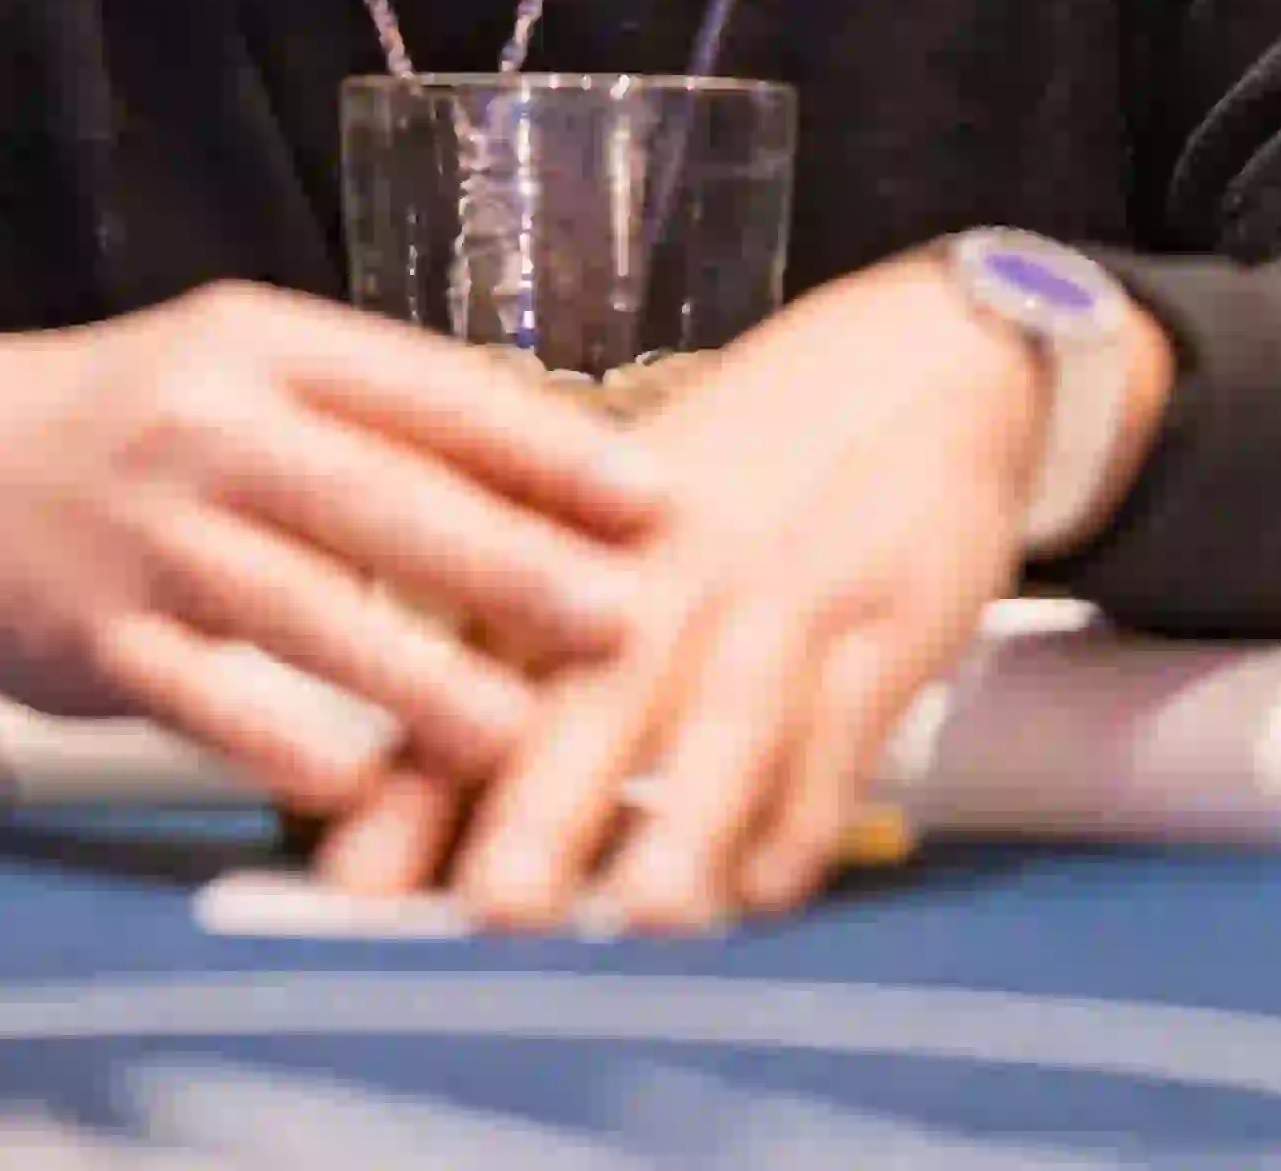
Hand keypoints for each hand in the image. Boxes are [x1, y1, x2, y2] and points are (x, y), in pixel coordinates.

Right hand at [0, 281, 668, 807]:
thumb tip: (561, 462)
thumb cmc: (129, 421)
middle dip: (513, 568)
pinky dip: (284, 746)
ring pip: (306, 611)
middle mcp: (206, 427)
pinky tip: (359, 791)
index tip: (654, 500)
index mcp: (263, 346)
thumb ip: (375, 414)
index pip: (427, 391)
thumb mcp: (242, 369)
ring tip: (527, 737)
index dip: (547, 450)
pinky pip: (205, 698)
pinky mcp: (91, 634)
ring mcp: (145, 534)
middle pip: (382, 500)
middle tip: (626, 624)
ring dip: (423, 682)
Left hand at [320, 252, 1166, 932]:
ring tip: (646, 914)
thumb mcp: (606, 534)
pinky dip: (805, 820)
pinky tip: (764, 888)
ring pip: (732, 720)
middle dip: (547, 801)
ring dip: (690, 820)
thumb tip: (382, 825)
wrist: (920, 365)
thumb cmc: (734, 472)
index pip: (479, 673)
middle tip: (497, 906)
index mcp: (579, 544)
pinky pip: (843, 738)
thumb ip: (497, 667)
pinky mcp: (890, 628)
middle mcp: (672, 569)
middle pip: (602, 691)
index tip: (360, 885)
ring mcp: (784, 598)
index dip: (420, 784)